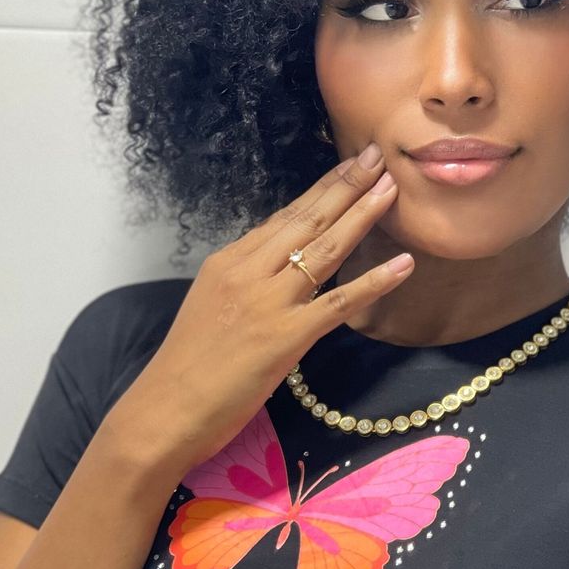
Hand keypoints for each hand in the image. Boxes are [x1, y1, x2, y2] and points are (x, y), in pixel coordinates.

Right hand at [106, 146, 412, 477]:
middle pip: (306, 220)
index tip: (349, 166)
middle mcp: (248, 272)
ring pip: (324, 249)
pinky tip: (403, 264)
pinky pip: (339, 302)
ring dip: (361, 215)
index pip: (283, 218)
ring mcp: (268, 303)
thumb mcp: (210, 306)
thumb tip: (279, 264)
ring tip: (392, 188)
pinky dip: (374, 282)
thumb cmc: (186, 368)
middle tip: (377, 157)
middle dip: (346, 186)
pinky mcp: (285, 338)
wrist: (164, 411)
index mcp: (228, 262)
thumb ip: (244, 281)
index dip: (321, 190)